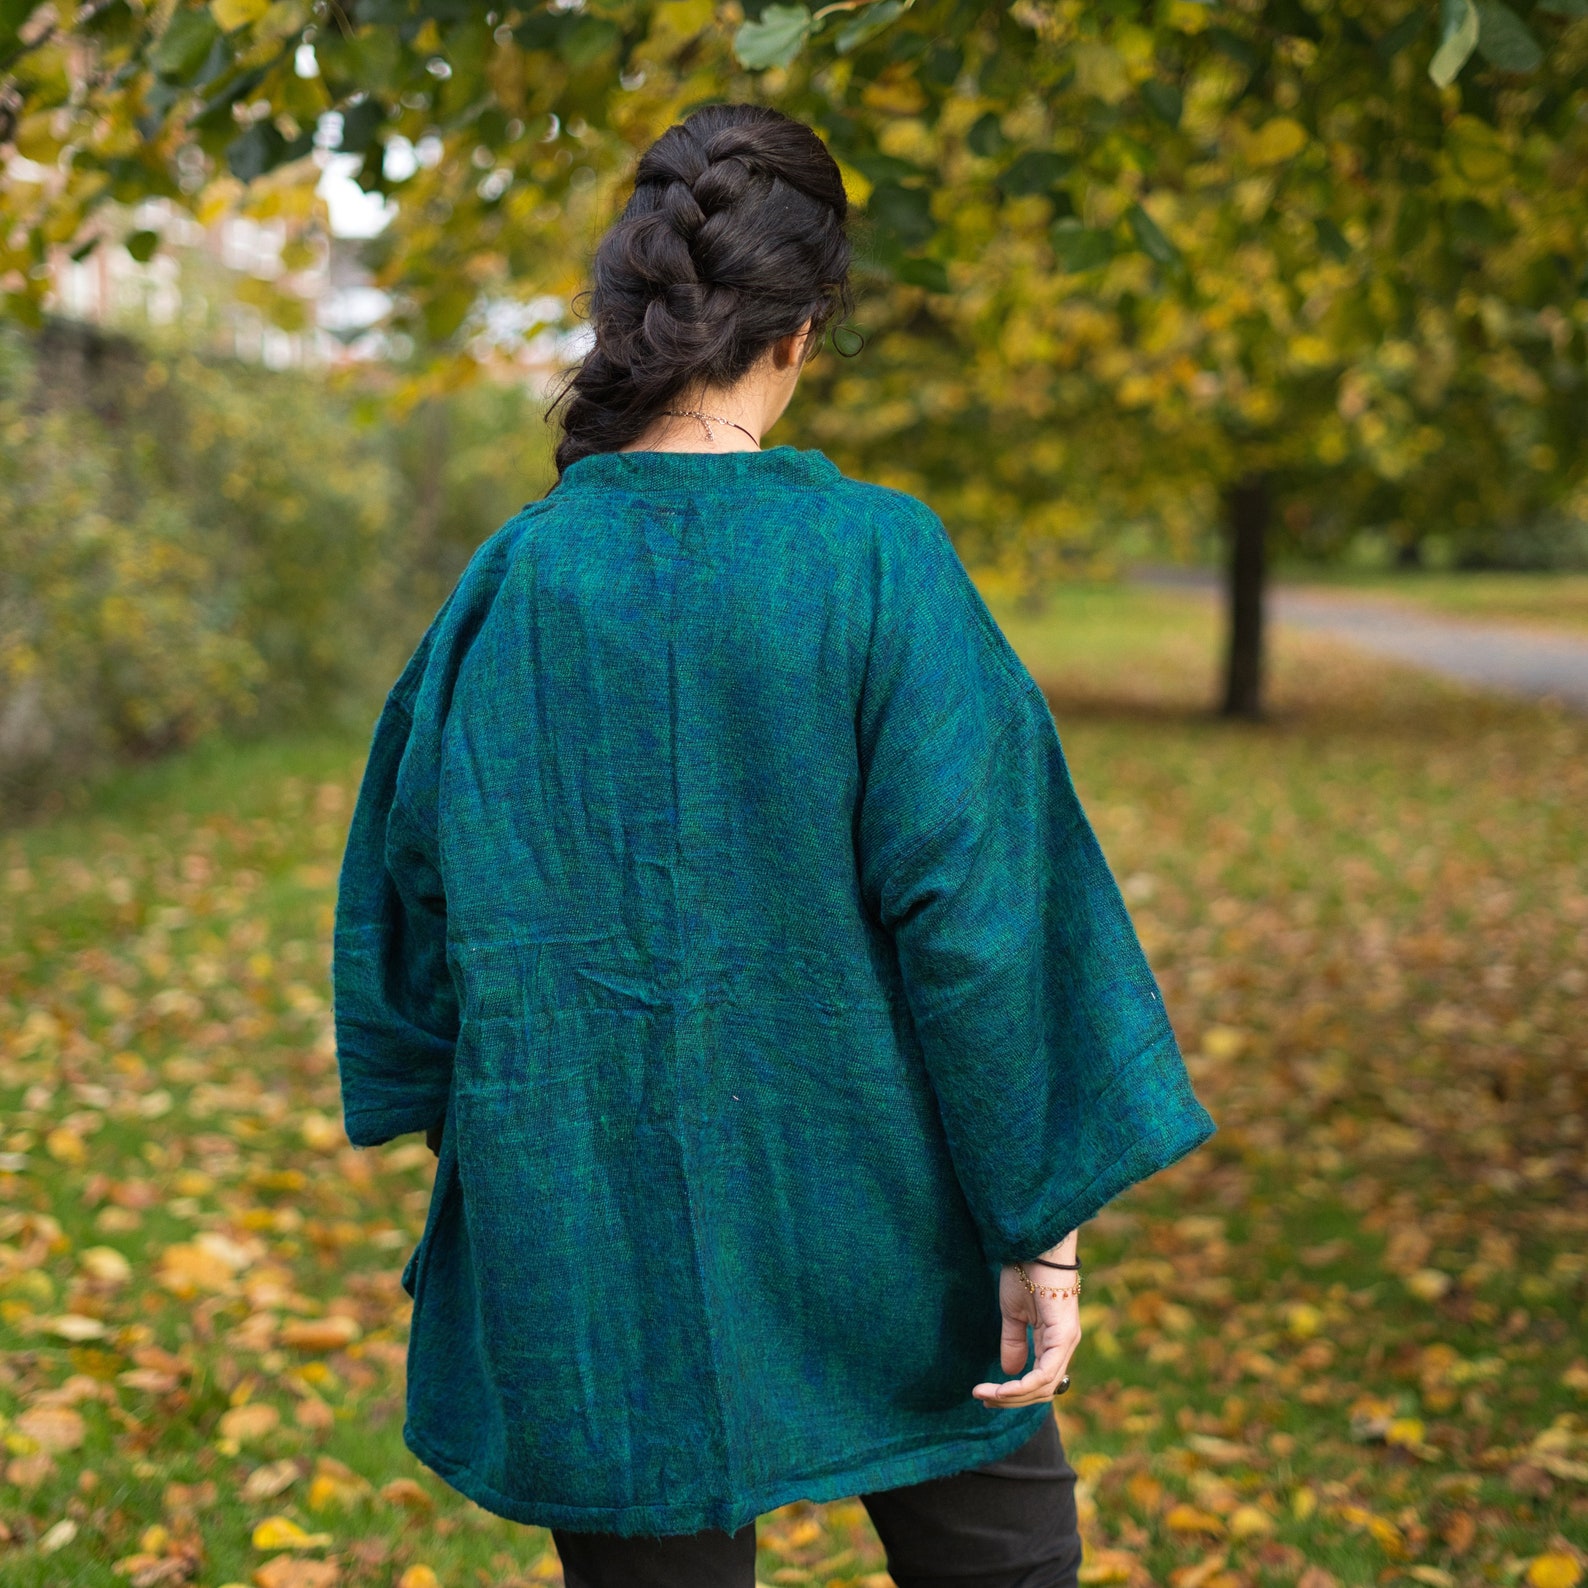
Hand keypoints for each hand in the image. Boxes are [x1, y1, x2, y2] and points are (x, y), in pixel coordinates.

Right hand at [971, 1237, 1080, 1407]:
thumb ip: (1014, 1341)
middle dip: (1012, 1399)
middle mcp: (1064, 1345)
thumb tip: (1009, 1370)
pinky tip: (1002, 1388)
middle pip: (1042, 1390)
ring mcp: (1066, 1341)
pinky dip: (1024, 1385)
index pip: (1039, 1380)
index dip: (1014, 1392)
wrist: (1035, 1245)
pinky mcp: (1064, 1336)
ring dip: (1014, 1396)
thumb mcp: (1013, 1312)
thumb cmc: (1026, 1271)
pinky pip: (1046, 1372)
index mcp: (1054, 1340)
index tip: (986, 1394)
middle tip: (984, 1398)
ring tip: (986, 1394)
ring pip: (1045, 1386)